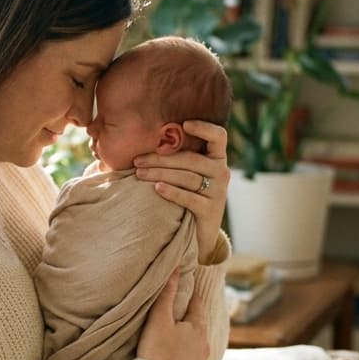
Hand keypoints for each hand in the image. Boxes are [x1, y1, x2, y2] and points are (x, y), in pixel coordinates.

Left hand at [134, 120, 228, 261]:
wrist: (199, 234)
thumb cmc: (187, 196)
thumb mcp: (187, 174)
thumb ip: (175, 158)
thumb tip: (140, 143)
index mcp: (216, 158)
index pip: (219, 137)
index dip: (204, 128)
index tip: (184, 125)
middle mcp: (221, 172)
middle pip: (191, 159)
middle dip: (161, 158)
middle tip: (137, 160)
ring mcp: (218, 192)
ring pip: (187, 177)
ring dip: (160, 174)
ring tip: (139, 174)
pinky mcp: (211, 211)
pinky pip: (189, 198)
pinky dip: (172, 192)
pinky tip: (157, 188)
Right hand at [137, 270, 209, 359]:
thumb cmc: (155, 352)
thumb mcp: (159, 319)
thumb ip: (167, 294)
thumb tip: (176, 268)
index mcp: (198, 329)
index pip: (197, 305)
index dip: (190, 296)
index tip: (185, 290)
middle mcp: (205, 347)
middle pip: (198, 327)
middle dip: (189, 320)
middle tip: (176, 315)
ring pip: (197, 347)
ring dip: (188, 342)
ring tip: (174, 340)